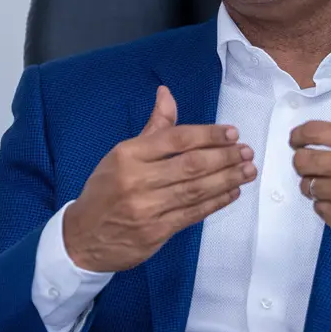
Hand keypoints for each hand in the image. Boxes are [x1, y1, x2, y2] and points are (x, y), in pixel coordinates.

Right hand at [62, 86, 256, 271]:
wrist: (82, 237)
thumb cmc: (106, 190)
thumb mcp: (122, 154)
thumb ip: (153, 128)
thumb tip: (167, 93)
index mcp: (127, 155)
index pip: (176, 138)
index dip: (208, 135)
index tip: (232, 133)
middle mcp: (136, 180)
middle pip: (191, 164)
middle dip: (224, 157)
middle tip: (246, 151)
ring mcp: (146, 208)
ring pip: (196, 189)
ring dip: (227, 179)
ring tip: (247, 170)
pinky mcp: (155, 232)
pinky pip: (193, 214)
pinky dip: (216, 202)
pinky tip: (232, 192)